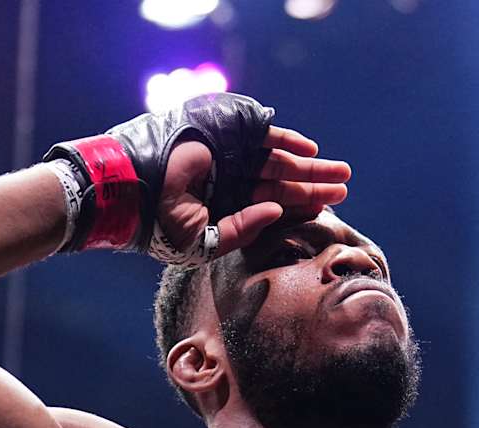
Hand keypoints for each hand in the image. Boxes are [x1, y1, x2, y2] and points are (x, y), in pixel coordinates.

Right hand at [157, 126, 350, 257]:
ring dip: (309, 166)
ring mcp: (231, 154)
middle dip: (314, 185)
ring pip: (279, 160)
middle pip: (282, 182)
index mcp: (228, 205)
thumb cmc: (162, 225)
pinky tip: (311, 151)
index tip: (328, 210)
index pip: (272, 205)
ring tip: (340, 173)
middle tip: (345, 188)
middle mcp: (232, 179)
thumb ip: (242, 231)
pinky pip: (264, 135)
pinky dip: (287, 140)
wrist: (133, 191)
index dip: (300, 207)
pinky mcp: (227, 133)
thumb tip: (276, 214)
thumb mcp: (205, 242)